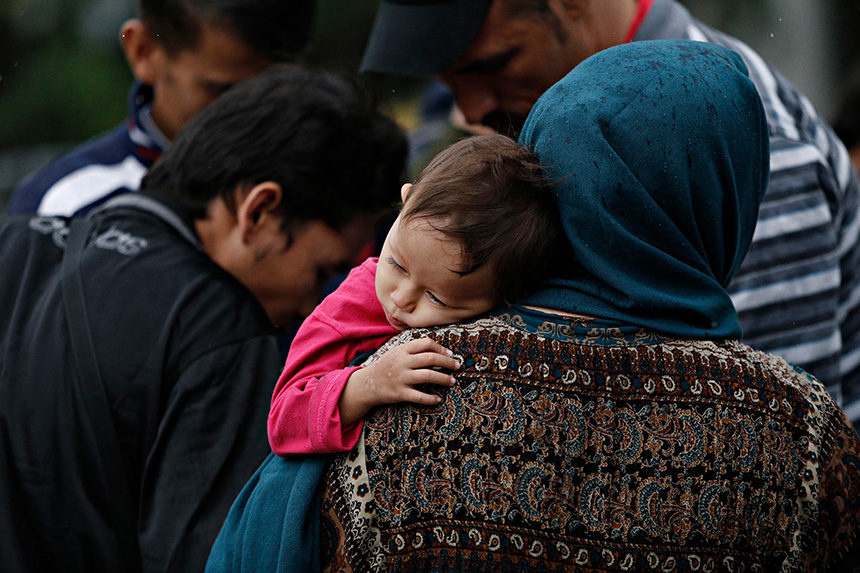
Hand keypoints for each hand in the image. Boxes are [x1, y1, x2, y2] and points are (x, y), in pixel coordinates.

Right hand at [338, 338, 459, 427]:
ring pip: (428, 376)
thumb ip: (414, 348)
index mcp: (403, 350)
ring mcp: (401, 378)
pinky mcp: (400, 393)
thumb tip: (439, 349)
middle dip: (448, 362)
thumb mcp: (397, 352)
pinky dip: (430, 398)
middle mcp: (403, 362)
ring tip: (452, 381)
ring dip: (444, 379)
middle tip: (458, 366)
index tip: (450, 354)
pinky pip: (419, 397)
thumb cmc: (387, 366)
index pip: (426, 343)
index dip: (441, 348)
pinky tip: (438, 399)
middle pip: (430, 359)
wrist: (368, 384)